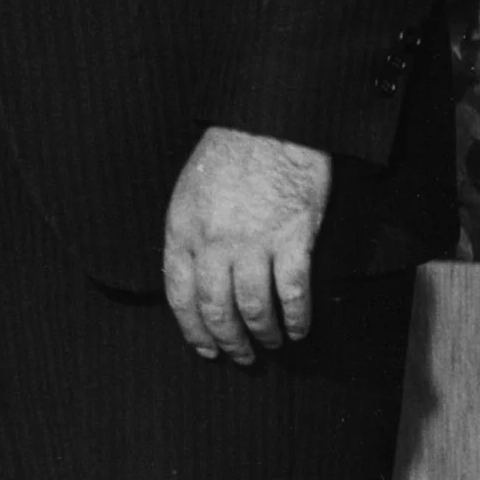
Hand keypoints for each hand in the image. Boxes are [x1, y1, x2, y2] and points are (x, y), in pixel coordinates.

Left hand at [161, 127, 332, 362]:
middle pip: (216, 309)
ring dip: (263, 334)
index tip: (205, 349)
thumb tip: (192, 281)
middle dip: (228, 341)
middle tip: (240, 356)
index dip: (193, 330)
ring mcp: (253, 242)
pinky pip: (292, 291)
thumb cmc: (228, 155)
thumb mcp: (188, 195)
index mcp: (182, 232)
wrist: (269, 123)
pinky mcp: (293, 238)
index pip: (180, 296)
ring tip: (271, 344)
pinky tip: (299, 328)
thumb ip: (188, 238)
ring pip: (253, 307)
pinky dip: (297, 317)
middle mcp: (213, 243)